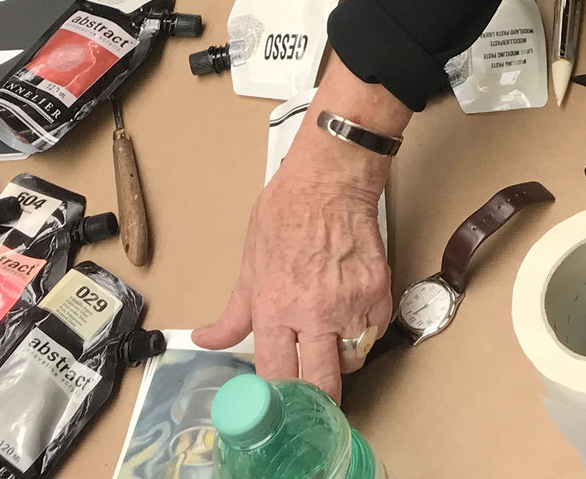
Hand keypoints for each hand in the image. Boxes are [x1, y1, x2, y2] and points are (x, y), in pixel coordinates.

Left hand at [194, 143, 391, 400]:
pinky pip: (374, 331)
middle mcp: (312, 313)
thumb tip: (207, 339)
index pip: (276, 375)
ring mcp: (349, 304)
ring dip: (343, 360)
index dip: (279, 398)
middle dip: (318, 400)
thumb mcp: (249, 264)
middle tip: (316, 402)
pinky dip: (365, 331)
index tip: (281, 405)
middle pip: (321, 383)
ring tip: (334, 347)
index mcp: (274, 309)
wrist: (330, 180)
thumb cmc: (286, 212)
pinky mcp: (378, 290)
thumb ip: (234, 311)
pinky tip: (353, 318)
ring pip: (352, 360)